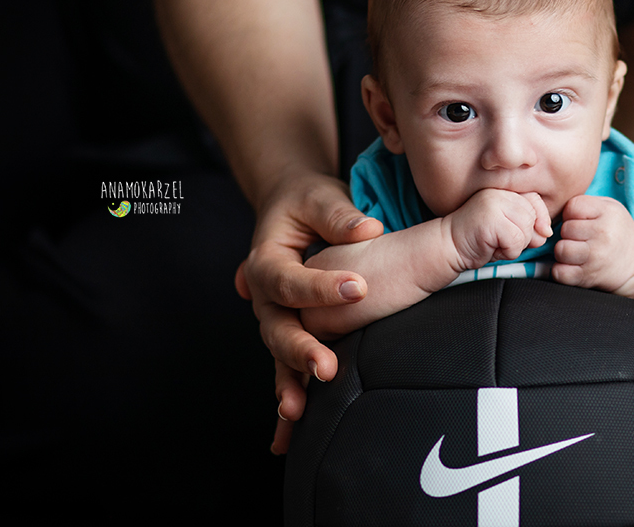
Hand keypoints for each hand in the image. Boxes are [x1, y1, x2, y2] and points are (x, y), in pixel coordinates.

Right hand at [236, 168, 383, 453]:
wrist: (289, 209)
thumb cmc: (306, 202)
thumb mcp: (319, 197)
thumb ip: (339, 215)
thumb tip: (368, 229)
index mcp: (266, 262)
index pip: (291, 280)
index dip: (322, 287)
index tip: (359, 288)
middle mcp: (264, 297)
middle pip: (277, 329)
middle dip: (300, 350)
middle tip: (326, 365)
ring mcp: (276, 320)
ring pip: (279, 356)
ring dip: (290, 383)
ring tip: (300, 411)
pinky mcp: (291, 334)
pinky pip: (288, 369)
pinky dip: (289, 397)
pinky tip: (287, 437)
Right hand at [446, 189, 551, 269]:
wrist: (448, 245)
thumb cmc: (479, 239)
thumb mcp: (508, 228)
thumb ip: (529, 225)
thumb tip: (546, 232)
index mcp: (505, 191)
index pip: (536, 201)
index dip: (537, 221)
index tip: (521, 233)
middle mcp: (500, 193)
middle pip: (534, 218)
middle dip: (523, 237)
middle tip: (501, 239)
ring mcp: (494, 203)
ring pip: (527, 230)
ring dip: (515, 246)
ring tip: (495, 243)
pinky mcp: (491, 219)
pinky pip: (516, 241)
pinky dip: (507, 252)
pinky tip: (491, 248)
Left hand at [552, 194, 633, 296]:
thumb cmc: (615, 233)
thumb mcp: (609, 209)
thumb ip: (585, 203)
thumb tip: (550, 210)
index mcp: (609, 212)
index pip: (572, 207)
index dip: (572, 215)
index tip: (582, 221)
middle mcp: (604, 234)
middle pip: (565, 229)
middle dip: (568, 234)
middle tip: (582, 239)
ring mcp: (596, 257)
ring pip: (560, 249)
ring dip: (564, 252)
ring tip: (577, 251)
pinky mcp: (587, 277)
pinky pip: (559, 272)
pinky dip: (561, 270)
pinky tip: (573, 266)